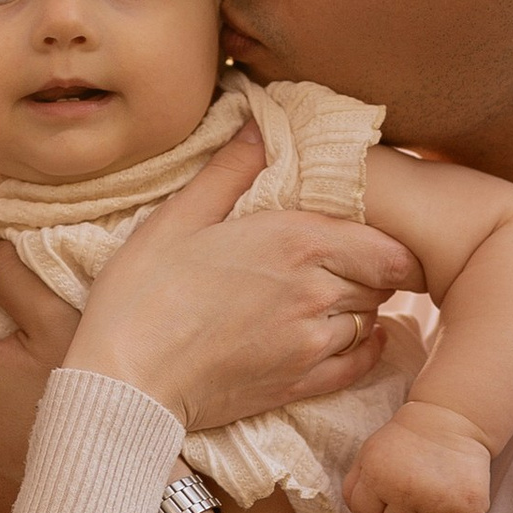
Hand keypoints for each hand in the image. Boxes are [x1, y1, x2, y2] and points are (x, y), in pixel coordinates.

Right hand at [69, 131, 418, 432]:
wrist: (125, 381)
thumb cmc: (143, 295)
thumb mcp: (178, 218)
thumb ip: (229, 169)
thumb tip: (259, 126)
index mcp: (295, 242)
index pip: (387, 246)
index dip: (386, 241)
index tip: (366, 236)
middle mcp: (317, 292)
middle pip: (384, 281)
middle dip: (371, 269)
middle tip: (345, 261)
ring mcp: (312, 345)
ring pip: (372, 320)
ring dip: (361, 307)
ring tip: (334, 296)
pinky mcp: (300, 385)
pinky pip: (358, 364)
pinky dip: (364, 348)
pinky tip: (347, 335)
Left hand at [345, 404, 493, 512]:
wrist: (450, 418)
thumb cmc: (405, 441)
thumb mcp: (370, 455)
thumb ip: (355, 488)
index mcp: (377, 477)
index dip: (379, 508)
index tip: (393, 492)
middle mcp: (406, 490)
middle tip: (418, 492)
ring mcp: (439, 499)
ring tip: (438, 499)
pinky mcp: (471, 503)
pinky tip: (459, 510)